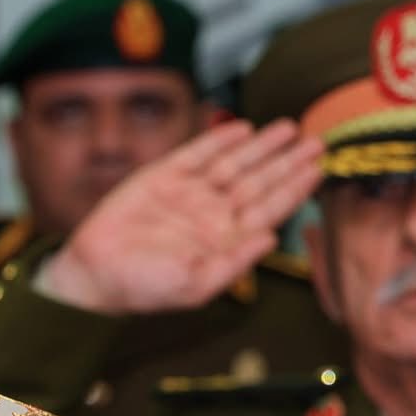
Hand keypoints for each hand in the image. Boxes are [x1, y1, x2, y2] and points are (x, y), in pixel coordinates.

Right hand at [39, 119, 324, 314]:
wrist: (96, 274)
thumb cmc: (145, 288)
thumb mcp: (196, 285)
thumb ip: (235, 263)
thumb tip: (273, 238)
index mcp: (226, 238)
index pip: (270, 208)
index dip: (295, 187)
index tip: (320, 168)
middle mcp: (212, 213)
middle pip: (259, 181)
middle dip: (287, 161)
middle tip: (317, 140)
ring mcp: (188, 193)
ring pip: (234, 164)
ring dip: (261, 146)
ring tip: (288, 128)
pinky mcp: (161, 178)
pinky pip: (196, 154)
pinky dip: (218, 141)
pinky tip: (241, 130)